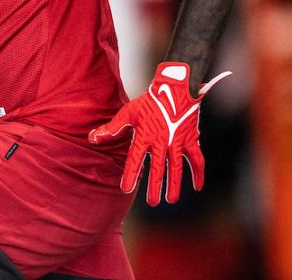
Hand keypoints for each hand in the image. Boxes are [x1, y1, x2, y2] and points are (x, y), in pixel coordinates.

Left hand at [88, 62, 230, 205]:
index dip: (130, 174)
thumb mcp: (128, 113)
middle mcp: (162, 142)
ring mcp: (178, 142)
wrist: (175, 89)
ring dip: (174, 185)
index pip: (135, 160)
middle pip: (157, 169)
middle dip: (154, 187)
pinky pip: (197, 160)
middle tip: (152, 202)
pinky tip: (197, 187)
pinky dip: (198, 173)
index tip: (126, 188)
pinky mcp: (191, 140)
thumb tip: (92, 138)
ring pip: (177, 168)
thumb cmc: (149, 101)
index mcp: (145, 136)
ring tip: (170, 200)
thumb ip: (112, 128)